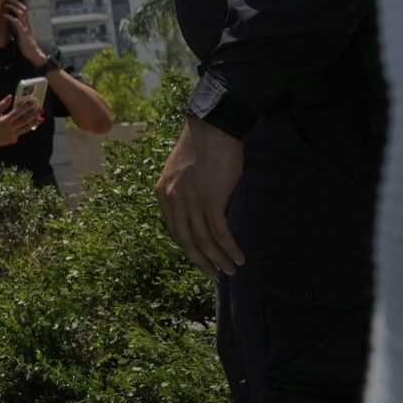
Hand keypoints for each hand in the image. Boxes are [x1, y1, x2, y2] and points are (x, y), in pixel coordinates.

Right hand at [0, 93, 42, 149]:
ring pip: (26, 128)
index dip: (25, 107)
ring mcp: (12, 135)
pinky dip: (25, 128)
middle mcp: (10, 129)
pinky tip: (28, 125)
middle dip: (34, 115)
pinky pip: (21, 133)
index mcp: (4, 121)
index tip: (32, 103)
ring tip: (41, 118)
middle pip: (25, 121)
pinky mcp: (13, 140)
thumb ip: (2, 105)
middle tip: (40, 110)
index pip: (17, 113)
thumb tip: (10, 96)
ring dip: (34, 123)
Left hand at [5, 0, 48, 68]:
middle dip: (16, 2)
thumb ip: (16, 27)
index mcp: (26, 24)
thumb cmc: (26, 45)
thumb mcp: (20, 34)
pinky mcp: (23, 33)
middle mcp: (27, 24)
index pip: (24, 10)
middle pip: (23, 9)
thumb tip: (9, 22)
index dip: (18, 4)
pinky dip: (10, 18)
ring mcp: (26, 28)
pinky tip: (4, 16)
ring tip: (5, 5)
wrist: (33, 53)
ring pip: (21, 14)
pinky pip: (17, 23)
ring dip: (13, 8)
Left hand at [157, 118, 247, 277]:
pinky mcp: (211, 198)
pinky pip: (220, 232)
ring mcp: (191, 200)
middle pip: (186, 240)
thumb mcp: (181, 172)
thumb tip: (194, 213)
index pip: (173, 230)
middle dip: (201, 261)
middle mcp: (173, 199)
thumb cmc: (201, 148)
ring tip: (231, 271)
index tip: (200, 259)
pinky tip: (239, 257)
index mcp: (163, 193)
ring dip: (219, 259)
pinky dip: (230, 248)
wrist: (212, 127)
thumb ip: (182, 193)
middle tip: (214, 275)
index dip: (188, 248)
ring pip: (204, 240)